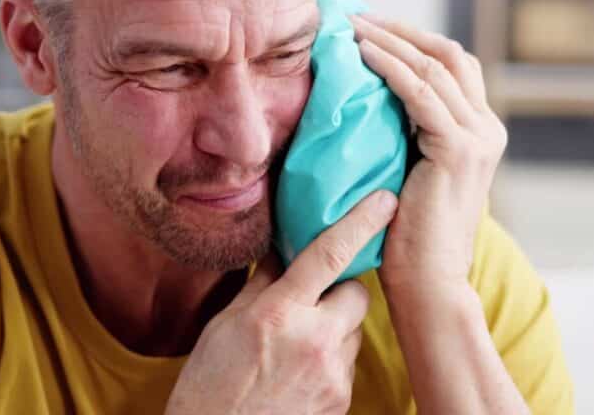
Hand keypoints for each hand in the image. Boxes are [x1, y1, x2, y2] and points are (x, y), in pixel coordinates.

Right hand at [165, 190, 398, 414]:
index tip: (384, 199)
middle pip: (356, 293)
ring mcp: (333, 375)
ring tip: (296, 345)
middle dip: (341, 289)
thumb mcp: (225, 325)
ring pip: (352, 330)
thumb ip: (261, 285)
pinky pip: (348, 364)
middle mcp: (314, 341)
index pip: (329, 255)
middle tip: (312, 299)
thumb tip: (282, 252)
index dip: (360, 222)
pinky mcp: (342, 401)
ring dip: (334, 327)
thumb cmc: (210, 387)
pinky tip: (299, 371)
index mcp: (278, 313)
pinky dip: (330, 359)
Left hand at [350, 15, 507, 293]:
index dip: (411, 38)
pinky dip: (390, 67)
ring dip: (389, 40)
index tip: (368, 25)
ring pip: (434, 66)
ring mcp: (478, 137)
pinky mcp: (459, 150)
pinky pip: (421, 93)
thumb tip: (367, 96)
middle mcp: (488, 127)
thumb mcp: (409, 168)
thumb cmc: (407, 234)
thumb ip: (406, 133)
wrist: (428, 282)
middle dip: (399, 29)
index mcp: (480, 130)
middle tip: (355, 17)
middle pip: (447, 54)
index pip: (452, 64)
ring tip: (350, 27)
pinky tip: (363, 54)